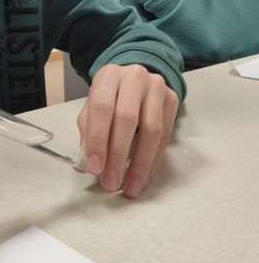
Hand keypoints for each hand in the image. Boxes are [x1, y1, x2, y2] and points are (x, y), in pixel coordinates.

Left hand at [77, 64, 178, 198]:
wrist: (134, 81)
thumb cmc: (109, 98)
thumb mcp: (91, 108)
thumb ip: (88, 131)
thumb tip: (88, 164)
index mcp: (108, 75)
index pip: (101, 107)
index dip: (97, 139)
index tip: (94, 168)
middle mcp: (134, 77)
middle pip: (128, 118)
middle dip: (118, 155)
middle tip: (111, 182)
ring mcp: (157, 87)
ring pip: (152, 129)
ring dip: (140, 164)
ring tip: (129, 187)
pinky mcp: (173, 100)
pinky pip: (165, 136)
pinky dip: (153, 160)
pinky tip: (143, 177)